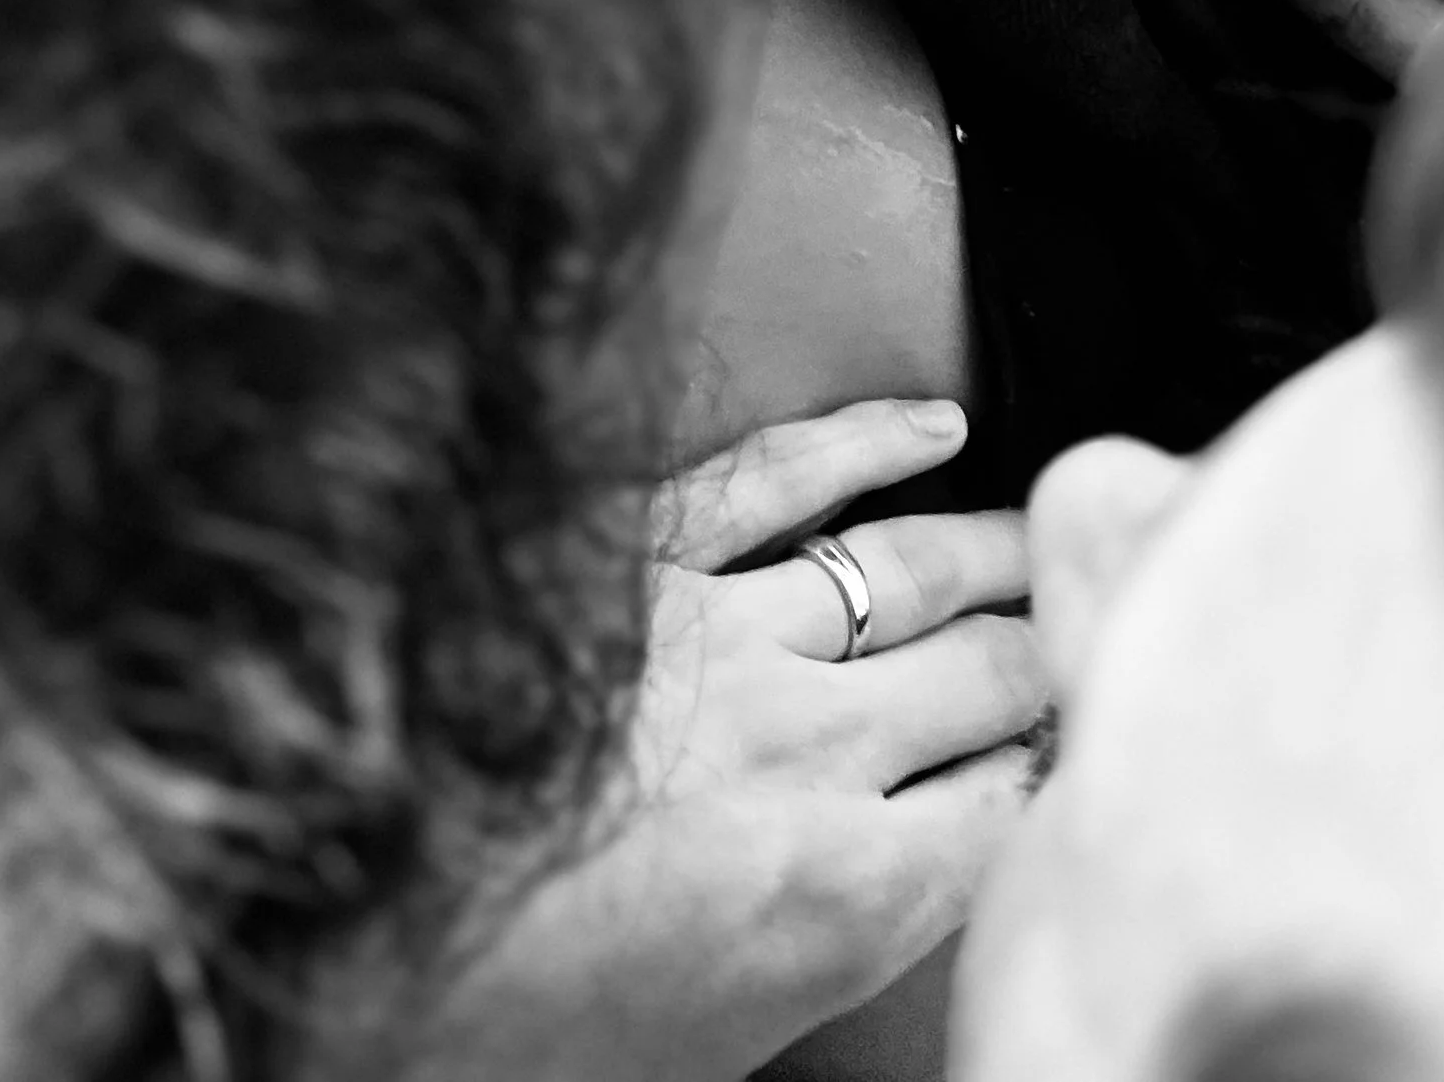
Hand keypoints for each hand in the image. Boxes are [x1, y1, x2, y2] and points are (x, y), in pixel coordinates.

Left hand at [405, 399, 1046, 1081]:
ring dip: (995, 549)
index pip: (1022, 800)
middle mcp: (809, 751)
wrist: (342, 944)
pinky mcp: (633, 555)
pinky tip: (928, 423)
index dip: (1073, 763)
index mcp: (843, 894)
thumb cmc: (512, 1021)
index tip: (1097, 742)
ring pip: (910, 568)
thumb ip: (841, 933)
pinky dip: (864, 437)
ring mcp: (723, 638)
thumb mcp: (727, 1038)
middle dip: (1063, 648)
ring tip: (1046, 537)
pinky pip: (776, 476)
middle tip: (1101, 624)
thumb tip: (916, 867)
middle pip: (994, 674)